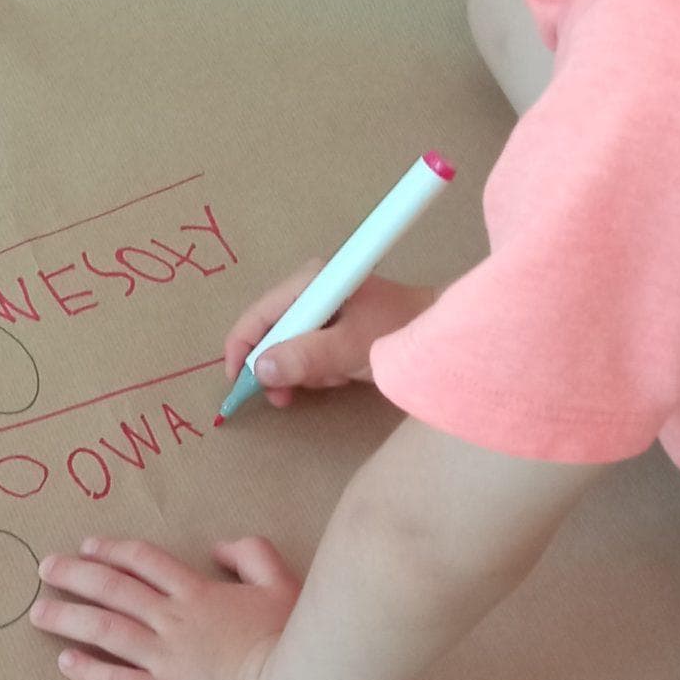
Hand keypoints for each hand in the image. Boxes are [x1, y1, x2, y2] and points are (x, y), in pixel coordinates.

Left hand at [29, 534, 301, 679]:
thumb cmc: (293, 639)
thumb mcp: (281, 583)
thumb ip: (252, 555)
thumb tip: (218, 548)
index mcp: (199, 594)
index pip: (145, 563)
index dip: (113, 551)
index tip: (86, 547)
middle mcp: (174, 621)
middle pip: (114, 590)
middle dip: (75, 576)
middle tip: (45, 569)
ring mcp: (166, 659)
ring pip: (105, 630)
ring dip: (68, 618)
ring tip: (38, 612)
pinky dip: (87, 671)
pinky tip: (63, 663)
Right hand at [222, 269, 431, 407]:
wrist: (442, 338)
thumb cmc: (396, 332)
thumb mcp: (348, 348)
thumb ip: (304, 358)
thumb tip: (259, 370)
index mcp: (311, 282)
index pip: (259, 314)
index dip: (241, 349)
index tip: (237, 385)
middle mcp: (312, 290)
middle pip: (271, 333)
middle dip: (279, 367)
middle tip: (285, 398)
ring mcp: (323, 308)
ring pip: (288, 348)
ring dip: (304, 373)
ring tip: (332, 380)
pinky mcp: (334, 326)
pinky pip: (308, 353)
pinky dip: (318, 371)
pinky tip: (340, 376)